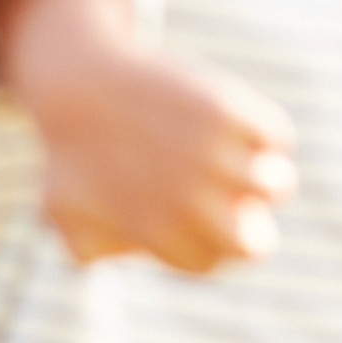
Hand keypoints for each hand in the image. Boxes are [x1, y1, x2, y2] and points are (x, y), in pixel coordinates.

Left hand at [6, 0, 294, 273]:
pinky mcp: (227, 112)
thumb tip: (133, 254)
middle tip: (235, 203)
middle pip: (256, 245)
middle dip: (249, 228)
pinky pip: (277, 136)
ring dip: (266, 175)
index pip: (211, 262)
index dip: (212, 244)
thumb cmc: (69, 151)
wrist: (76, 80)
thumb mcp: (63, 212)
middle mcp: (191, 202)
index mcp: (158, 235)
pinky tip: (241, 127)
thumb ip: (90, 250)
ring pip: (277, 185)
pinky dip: (266, 131)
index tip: (204, 219)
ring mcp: (212, 157)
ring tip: (243, 159)